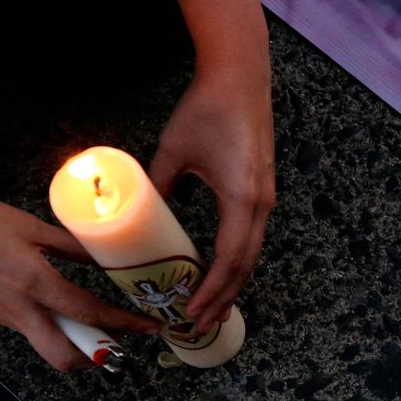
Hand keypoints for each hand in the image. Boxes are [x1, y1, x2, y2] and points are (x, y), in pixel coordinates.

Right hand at [0, 180, 158, 370]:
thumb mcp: (29, 226)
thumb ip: (70, 246)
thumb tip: (105, 256)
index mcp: (34, 282)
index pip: (90, 314)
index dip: (125, 324)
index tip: (150, 327)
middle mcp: (18, 309)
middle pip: (65, 357)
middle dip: (97, 357)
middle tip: (117, 341)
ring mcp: (0, 317)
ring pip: (45, 344)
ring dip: (72, 340)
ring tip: (88, 319)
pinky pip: (25, 328)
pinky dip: (44, 322)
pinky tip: (48, 301)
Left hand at [149, 54, 274, 333]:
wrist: (241, 76)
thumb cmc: (208, 108)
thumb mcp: (173, 150)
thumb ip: (157, 185)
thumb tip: (135, 216)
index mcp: (241, 198)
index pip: (228, 258)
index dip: (211, 290)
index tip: (190, 312)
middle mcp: (260, 205)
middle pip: (244, 266)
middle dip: (222, 298)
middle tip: (197, 323)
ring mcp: (264, 199)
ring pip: (249, 255)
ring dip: (230, 284)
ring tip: (209, 308)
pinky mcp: (261, 192)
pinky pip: (249, 238)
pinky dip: (235, 263)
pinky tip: (220, 273)